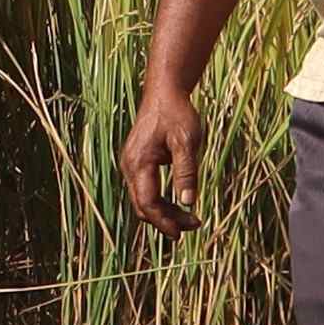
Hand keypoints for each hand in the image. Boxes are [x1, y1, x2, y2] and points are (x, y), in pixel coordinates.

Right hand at [120, 77, 204, 236]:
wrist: (164, 92)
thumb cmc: (177, 114)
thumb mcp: (187, 142)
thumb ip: (186, 172)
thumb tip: (188, 203)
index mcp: (139, 163)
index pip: (148, 204)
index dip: (165, 221)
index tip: (183, 232)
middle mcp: (129, 166)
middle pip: (143, 206)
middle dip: (166, 220)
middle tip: (194, 224)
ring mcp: (131, 164)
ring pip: (143, 200)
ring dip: (164, 212)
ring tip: (190, 218)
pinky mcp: (136, 162)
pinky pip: (144, 190)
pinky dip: (160, 200)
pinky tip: (178, 202)